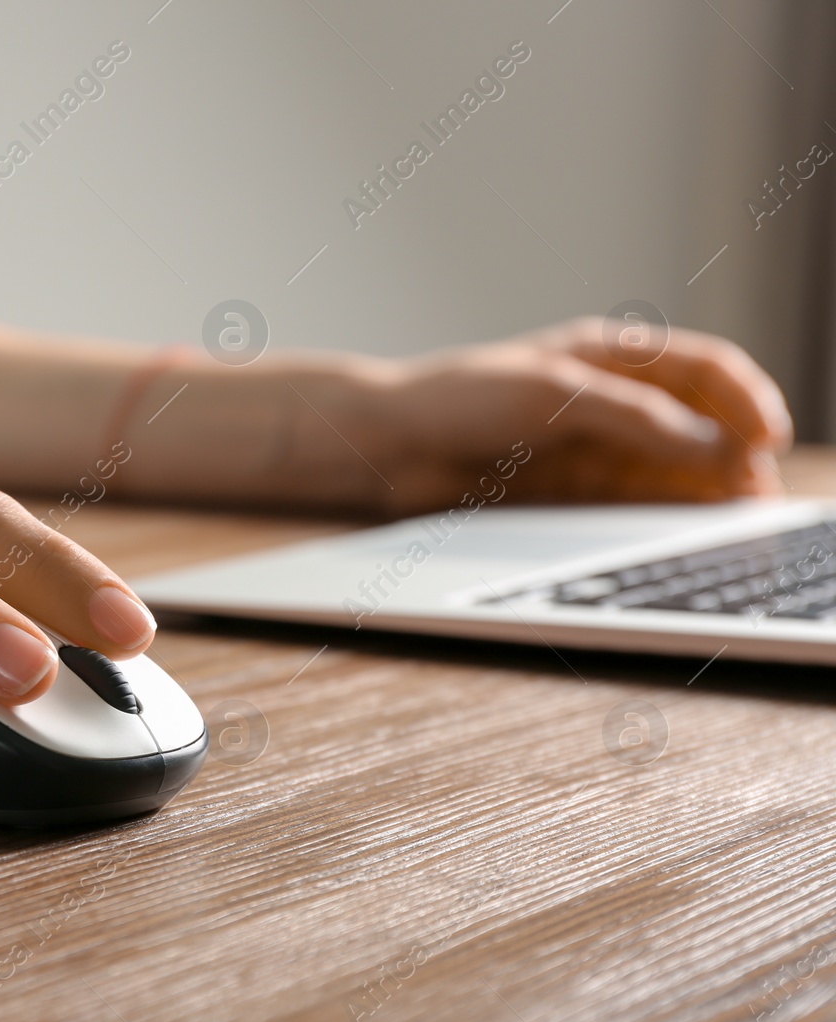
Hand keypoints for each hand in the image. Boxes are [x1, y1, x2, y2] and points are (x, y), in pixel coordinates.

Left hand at [369, 316, 792, 513]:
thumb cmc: (459, 398)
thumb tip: (714, 445)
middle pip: (699, 424)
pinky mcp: (574, 491)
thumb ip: (634, 418)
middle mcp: (610, 399)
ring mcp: (594, 447)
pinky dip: (669, 514)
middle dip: (735, 454)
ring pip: (674, 469)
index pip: (704, 370)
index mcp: (610, 355)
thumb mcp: (554, 396)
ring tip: (737, 518)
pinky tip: (690, 530)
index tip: (769, 439)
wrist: (390, 445)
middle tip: (757, 494)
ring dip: (708, 490)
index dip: (745, 401)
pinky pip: (637, 501)